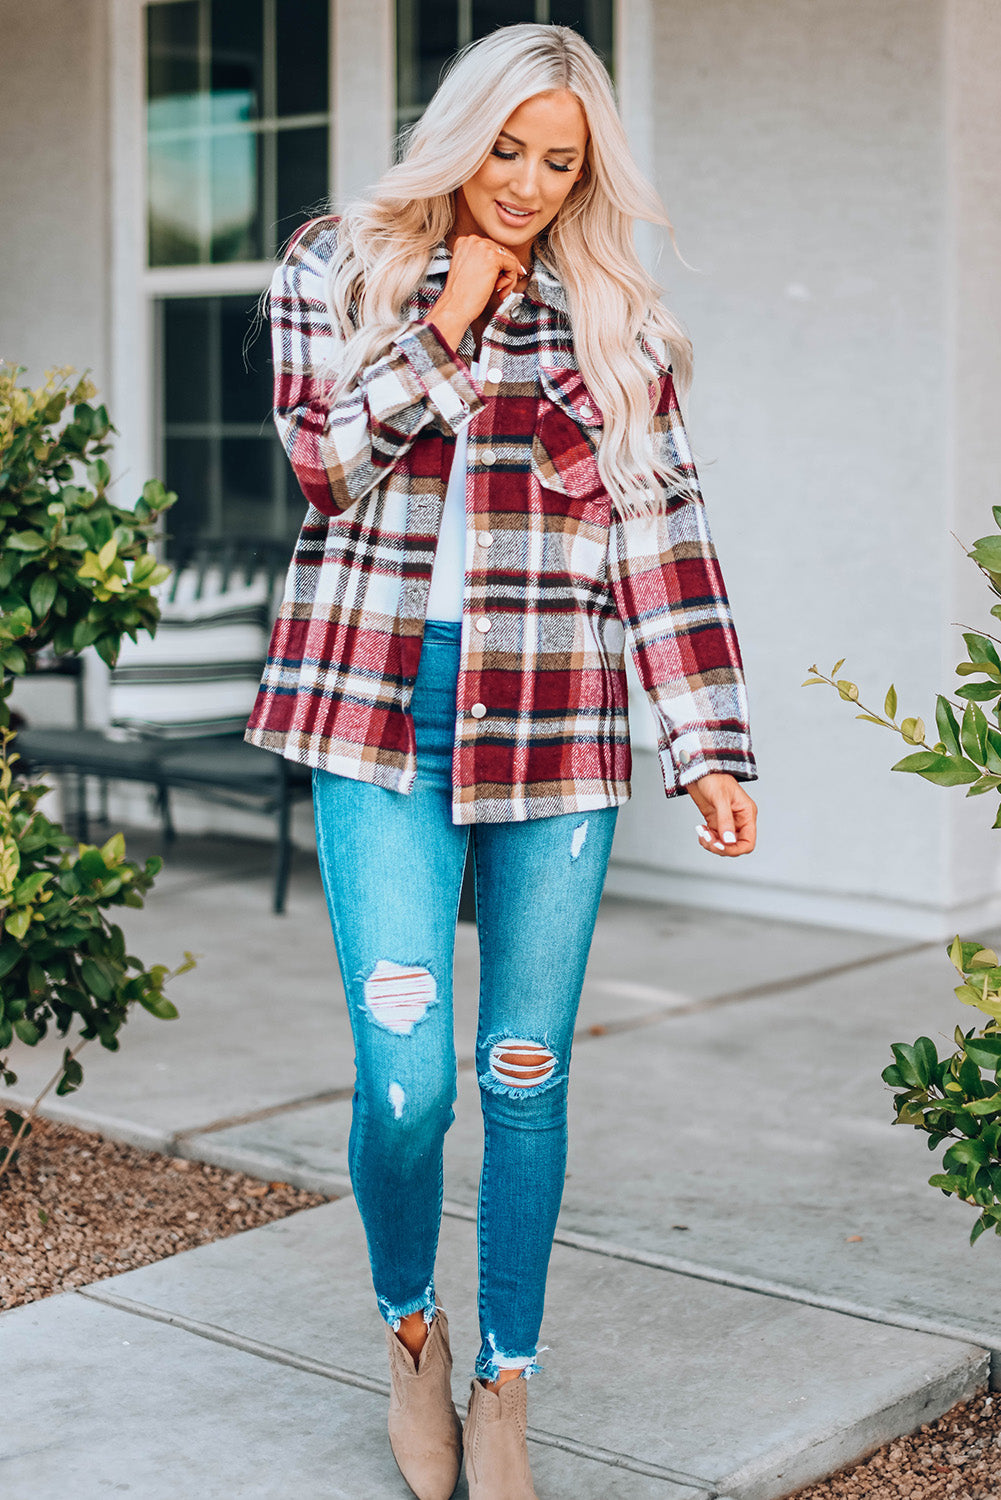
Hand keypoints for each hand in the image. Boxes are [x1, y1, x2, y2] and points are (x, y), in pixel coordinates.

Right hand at [429, 235, 526, 349]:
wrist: (454, 306)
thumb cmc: (460, 295)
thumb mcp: (470, 270)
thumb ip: (482, 261)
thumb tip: (503, 262)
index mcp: (465, 242)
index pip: (491, 248)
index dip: (498, 266)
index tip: (501, 276)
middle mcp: (473, 241)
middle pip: (501, 252)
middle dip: (504, 272)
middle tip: (499, 287)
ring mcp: (483, 248)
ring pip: (509, 258)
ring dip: (508, 277)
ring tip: (498, 290)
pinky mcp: (493, 258)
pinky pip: (513, 265)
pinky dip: (511, 280)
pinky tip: (500, 289)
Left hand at [685, 772, 756, 856]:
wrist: (699, 769)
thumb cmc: (714, 777)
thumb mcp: (720, 798)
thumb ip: (725, 820)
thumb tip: (728, 840)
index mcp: (746, 814)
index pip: (748, 842)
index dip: (736, 849)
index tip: (721, 846)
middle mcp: (739, 820)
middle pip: (735, 846)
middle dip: (721, 847)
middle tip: (708, 840)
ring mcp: (726, 821)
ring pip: (723, 844)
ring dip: (711, 843)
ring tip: (702, 833)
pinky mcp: (715, 821)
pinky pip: (713, 838)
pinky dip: (706, 838)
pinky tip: (700, 829)